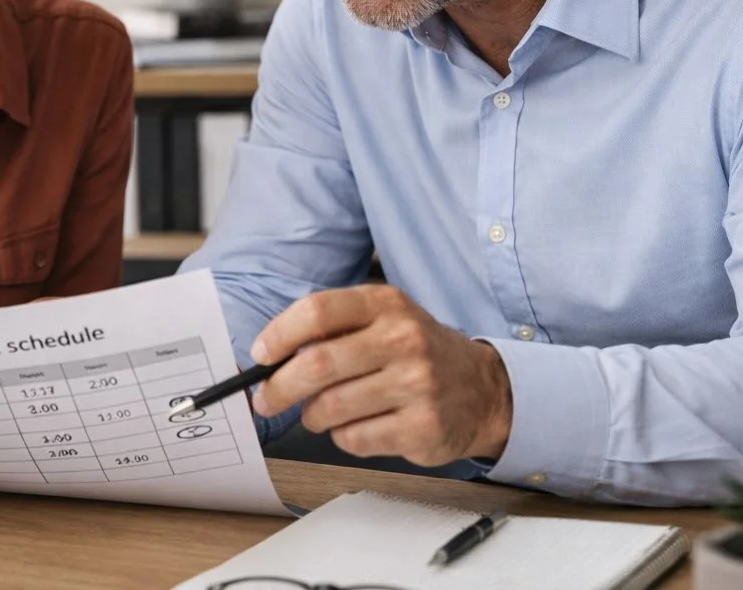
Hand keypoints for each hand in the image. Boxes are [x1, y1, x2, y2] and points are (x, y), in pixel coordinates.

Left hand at [249, 285, 511, 467]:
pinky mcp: (422, 428)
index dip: (279, 336)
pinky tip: (358, 426)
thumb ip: (330, 329)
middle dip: (279, 388)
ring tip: (320, 413)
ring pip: (330, 408)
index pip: (317, 311)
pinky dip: (342, 437)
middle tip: (265, 400)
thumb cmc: (414, 353)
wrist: (482, 389)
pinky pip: (354, 439)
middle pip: (316, 364)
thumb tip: (266, 357)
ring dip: (312, 416)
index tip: (260, 356)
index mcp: (386, 303)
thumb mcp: (382, 319)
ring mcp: (417, 384)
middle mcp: (403, 339)